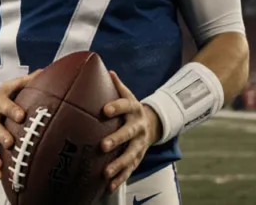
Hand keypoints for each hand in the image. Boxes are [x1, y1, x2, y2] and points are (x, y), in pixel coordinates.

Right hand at [0, 70, 41, 176]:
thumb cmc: (4, 96)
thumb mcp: (12, 86)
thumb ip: (27, 81)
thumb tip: (46, 71)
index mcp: (0, 99)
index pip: (5, 102)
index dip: (12, 109)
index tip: (21, 116)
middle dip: (2, 132)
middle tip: (10, 141)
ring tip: (2, 163)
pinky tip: (0, 174)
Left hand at [100, 71, 160, 192]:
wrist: (152, 124)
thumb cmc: (131, 109)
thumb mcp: (127, 95)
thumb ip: (116, 85)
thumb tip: (106, 70)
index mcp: (134, 109)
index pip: (125, 105)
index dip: (116, 107)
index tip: (104, 110)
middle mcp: (138, 126)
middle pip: (128, 133)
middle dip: (117, 139)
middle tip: (103, 145)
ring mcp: (140, 143)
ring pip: (130, 155)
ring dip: (118, 164)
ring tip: (105, 172)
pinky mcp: (138, 157)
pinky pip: (130, 169)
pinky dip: (120, 178)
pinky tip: (109, 186)